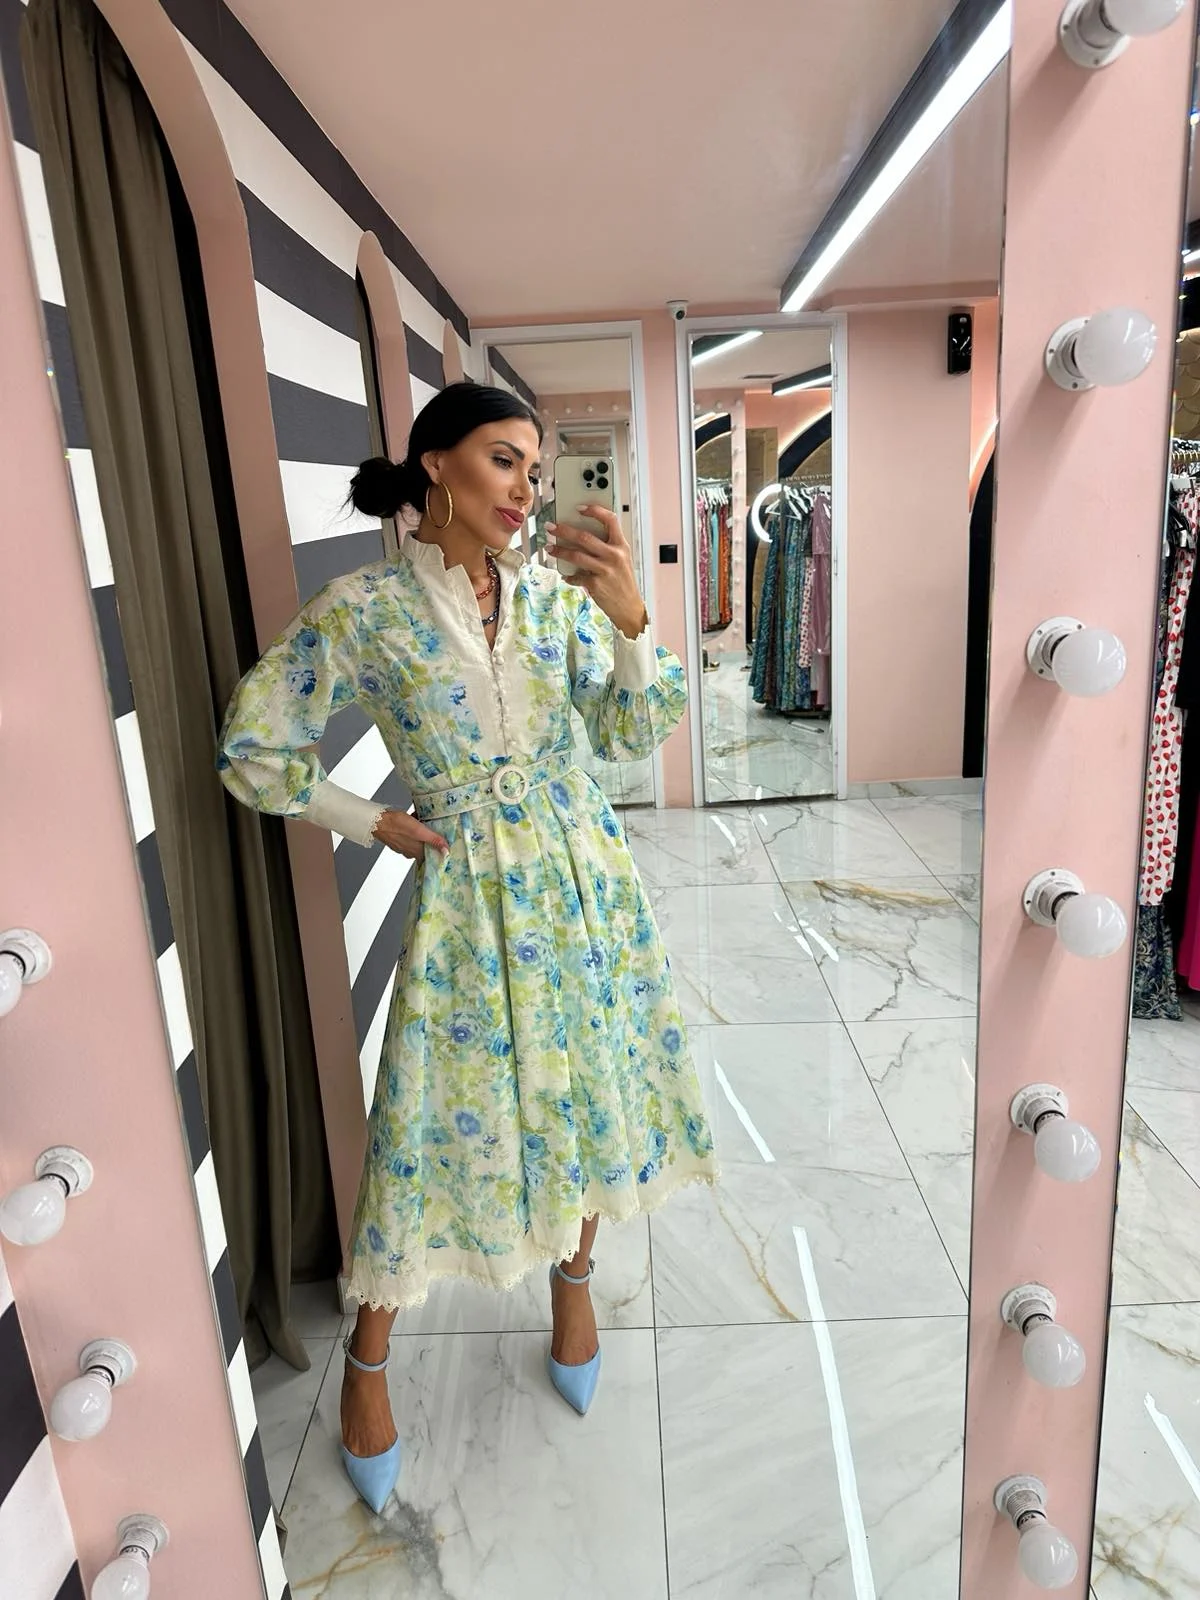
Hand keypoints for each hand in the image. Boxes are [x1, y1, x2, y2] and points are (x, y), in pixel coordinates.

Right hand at [372, 809, 448, 859]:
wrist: (376, 820)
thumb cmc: (395, 825)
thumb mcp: (419, 831)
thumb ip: (434, 840)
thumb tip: (446, 851)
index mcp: (417, 852)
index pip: (433, 855)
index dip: (440, 849)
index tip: (445, 842)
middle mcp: (410, 851)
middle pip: (426, 846)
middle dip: (431, 837)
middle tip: (435, 827)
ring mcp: (403, 845)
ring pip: (418, 839)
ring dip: (422, 831)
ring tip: (424, 820)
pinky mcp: (398, 838)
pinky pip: (410, 834)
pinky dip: (414, 827)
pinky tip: (414, 818)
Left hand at [546, 506, 647, 639]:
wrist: (629, 607)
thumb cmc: (623, 582)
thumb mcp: (622, 560)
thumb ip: (607, 547)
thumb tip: (581, 536)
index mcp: (621, 546)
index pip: (610, 520)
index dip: (595, 510)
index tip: (579, 508)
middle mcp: (614, 555)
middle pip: (585, 537)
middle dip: (564, 530)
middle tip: (551, 527)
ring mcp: (605, 570)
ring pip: (576, 555)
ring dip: (559, 551)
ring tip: (549, 548)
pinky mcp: (596, 584)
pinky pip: (576, 576)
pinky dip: (569, 575)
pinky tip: (565, 575)